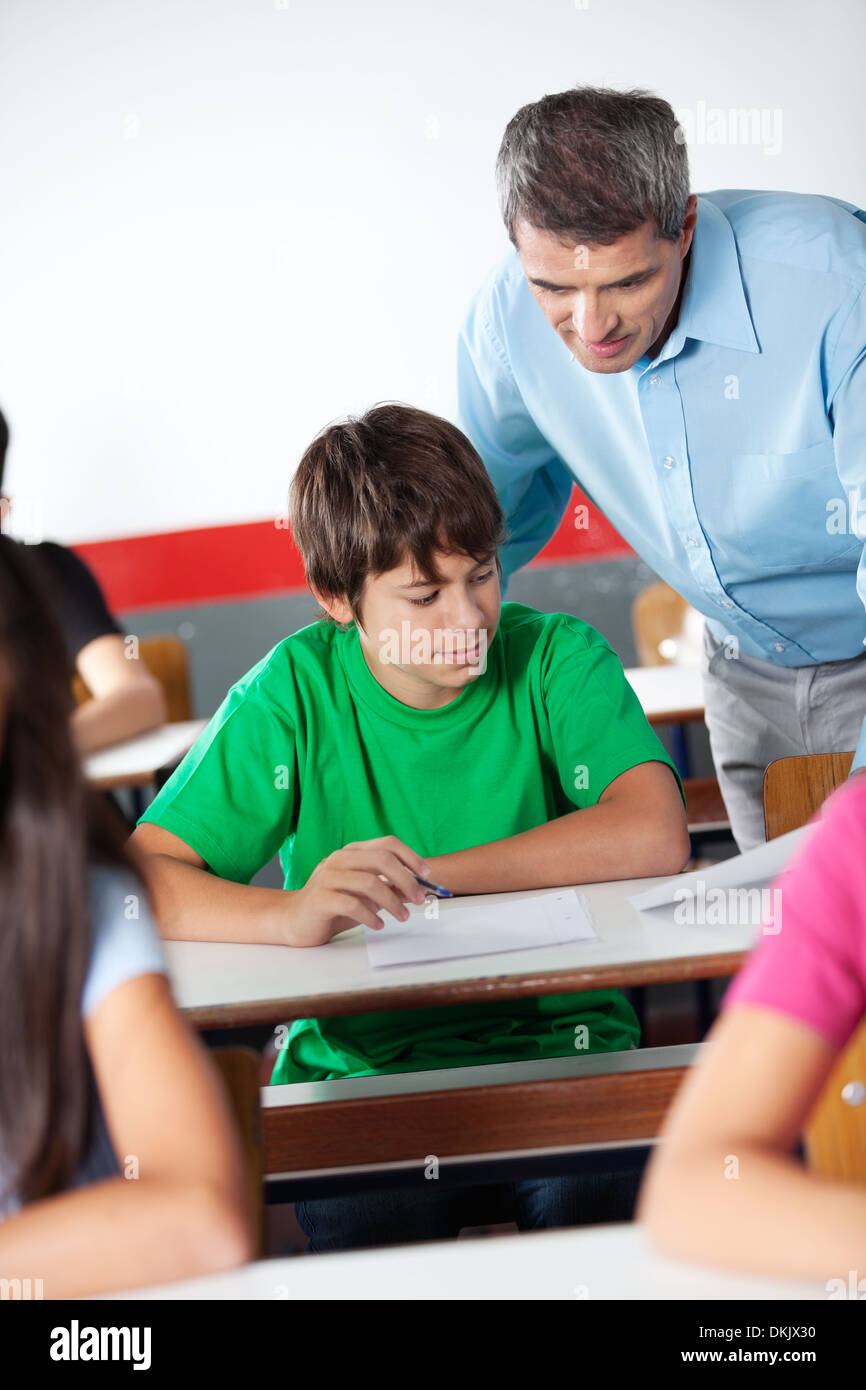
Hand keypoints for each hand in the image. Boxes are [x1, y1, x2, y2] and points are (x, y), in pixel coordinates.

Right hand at [282, 836, 430, 945]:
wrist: (295, 920)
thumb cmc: (334, 905)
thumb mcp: (365, 894)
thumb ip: (388, 887)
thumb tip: (419, 888)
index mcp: (352, 852)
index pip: (387, 844)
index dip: (411, 857)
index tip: (427, 875)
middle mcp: (340, 859)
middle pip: (382, 860)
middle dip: (406, 880)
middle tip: (419, 899)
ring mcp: (328, 877)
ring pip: (370, 883)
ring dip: (392, 902)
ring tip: (402, 917)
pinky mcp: (320, 898)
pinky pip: (353, 905)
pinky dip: (371, 916)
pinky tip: (378, 924)